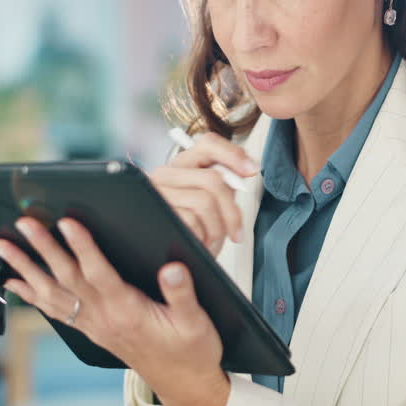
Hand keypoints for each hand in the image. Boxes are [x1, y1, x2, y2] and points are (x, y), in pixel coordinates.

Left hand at [0, 217, 230, 405]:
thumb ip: (182, 292)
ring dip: (26, 268)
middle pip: (67, 277)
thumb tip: (171, 267)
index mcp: (129, 311)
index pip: (99, 273)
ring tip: (2, 247)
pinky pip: (55, 310)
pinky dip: (32, 295)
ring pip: (52, 292)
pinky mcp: (91, 330)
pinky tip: (16, 282)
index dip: (82, 246)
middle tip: (23, 224)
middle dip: (43, 248)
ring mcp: (94, 325)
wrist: (184, 384)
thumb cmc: (191, 351)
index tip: (67, 222)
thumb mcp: (197, 321)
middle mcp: (104, 317)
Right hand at [149, 132, 258, 255]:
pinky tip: (198, 246)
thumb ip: (224, 184)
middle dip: (232, 211)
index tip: (251, 170)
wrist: (166, 262)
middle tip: (235, 232)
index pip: (208, 144)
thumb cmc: (190, 232)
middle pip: (212, 179)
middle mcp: (165, 174)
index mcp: (182, 166)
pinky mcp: (154, 212)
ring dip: (216, 229)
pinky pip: (191, 221)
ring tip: (211, 242)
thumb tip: (246, 169)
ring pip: (204, 201)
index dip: (234, 154)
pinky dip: (202, 238)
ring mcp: (157, 192)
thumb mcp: (208, 204)